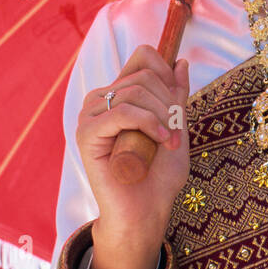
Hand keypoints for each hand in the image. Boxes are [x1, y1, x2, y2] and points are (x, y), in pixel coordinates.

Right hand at [75, 45, 189, 268]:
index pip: (143, 57)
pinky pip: (122, 112)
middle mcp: (102, 100)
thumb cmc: (159, 176)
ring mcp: (91, 115)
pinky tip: (161, 140)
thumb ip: (177, 96)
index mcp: (120, 95)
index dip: (167, 74)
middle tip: (176, 135)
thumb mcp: (176, 127)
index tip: (178, 106)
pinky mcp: (86, 133)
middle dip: (170, 104)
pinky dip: (148, 123)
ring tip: (169, 143)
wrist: (145, 212)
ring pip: (135, 92)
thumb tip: (181, 62)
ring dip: (162, 117)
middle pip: (144, 75)